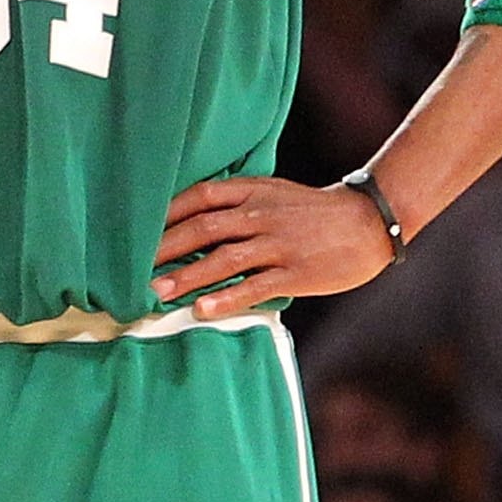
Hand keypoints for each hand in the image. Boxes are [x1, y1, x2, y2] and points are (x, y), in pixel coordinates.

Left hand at [152, 173, 396, 315]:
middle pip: (204, 227)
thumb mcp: (274, 194)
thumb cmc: (314, 213)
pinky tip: (204, 310)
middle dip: (166, 249)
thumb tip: (192, 221)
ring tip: (157, 293)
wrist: (370, 221)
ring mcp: (279, 243)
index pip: (201, 197)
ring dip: (188, 276)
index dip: (167, 214)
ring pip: (225, 258)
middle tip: (132, 270)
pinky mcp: (296, 271)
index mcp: (254, 191)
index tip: (136, 233)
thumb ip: (237, 202)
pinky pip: (257, 286)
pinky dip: (228, 298)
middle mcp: (261, 214)